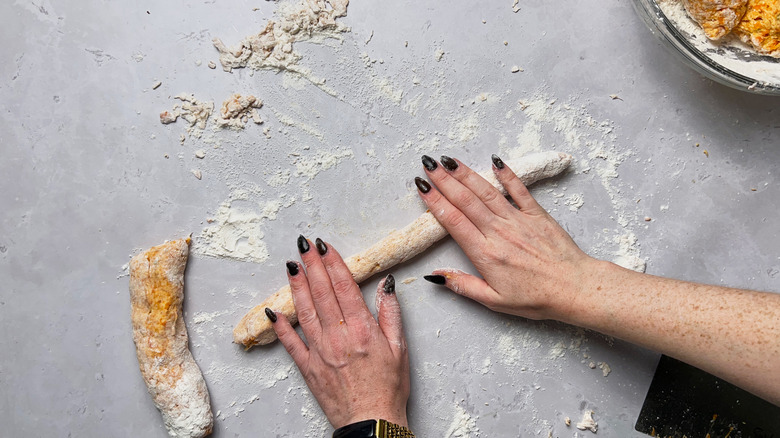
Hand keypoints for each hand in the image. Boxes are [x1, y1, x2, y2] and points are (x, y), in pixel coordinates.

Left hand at [266, 236, 409, 428]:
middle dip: (312, 265)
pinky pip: (290, 343)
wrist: (372, 422)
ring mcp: (320, 351)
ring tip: (291, 265)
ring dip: (296, 286)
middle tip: (303, 244)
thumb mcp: (400, 348)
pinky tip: (273, 310)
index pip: (344, 287)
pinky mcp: (308, 367)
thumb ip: (391, 313)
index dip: (333, 263)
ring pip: (304, 311)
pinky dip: (280, 326)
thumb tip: (386, 284)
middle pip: (322, 293)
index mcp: (362, 329)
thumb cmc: (388, 388)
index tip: (324, 246)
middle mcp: (338, 336)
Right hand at [416, 154, 594, 319]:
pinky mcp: (537, 214)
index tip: (422, 186)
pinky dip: (506, 174)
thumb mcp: (494, 301)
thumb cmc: (536, 298)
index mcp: (485, 254)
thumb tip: (435, 275)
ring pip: (486, 191)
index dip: (435, 201)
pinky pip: (519, 189)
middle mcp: (499, 232)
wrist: (575, 289)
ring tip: (449, 160)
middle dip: (444, 180)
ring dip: (466, 174)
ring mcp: (518, 220)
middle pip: (465, 200)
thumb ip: (463, 286)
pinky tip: (495, 161)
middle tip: (428, 163)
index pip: (453, 221)